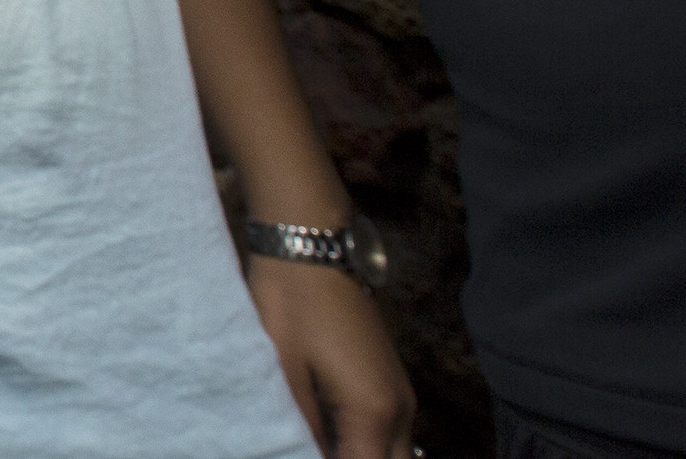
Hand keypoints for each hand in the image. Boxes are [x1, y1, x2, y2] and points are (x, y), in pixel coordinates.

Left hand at [245, 257, 412, 458]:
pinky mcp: (392, 382)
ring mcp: (402, 396)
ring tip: (315, 445)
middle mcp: (402, 411)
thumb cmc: (290, 305)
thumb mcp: (283, 371)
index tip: (295, 453)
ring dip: (362, 455)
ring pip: (396, 455)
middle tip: (306, 451)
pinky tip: (328, 438)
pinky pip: (390, 434)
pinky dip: (366, 445)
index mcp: (374, 413)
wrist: (310, 247)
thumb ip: (301, 427)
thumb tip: (299, 452)